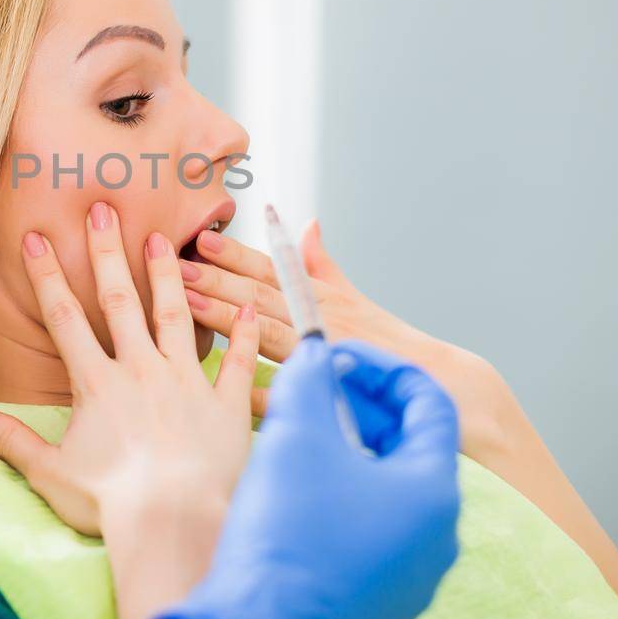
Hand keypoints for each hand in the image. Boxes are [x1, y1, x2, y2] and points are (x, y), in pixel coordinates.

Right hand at [0, 201, 260, 618]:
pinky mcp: (226, 405)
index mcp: (97, 385)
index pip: (66, 318)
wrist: (174, 521)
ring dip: (170, 276)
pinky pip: (237, 362)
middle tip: (105, 210)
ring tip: (166, 239)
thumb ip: (9, 440)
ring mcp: (187, 382)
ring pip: (177, 316)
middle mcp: (141, 370)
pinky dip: (243, 333)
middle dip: (109, 254)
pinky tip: (249, 304)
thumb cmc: (110, 503)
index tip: (38, 237)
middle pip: (122, 300)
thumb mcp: (50, 472)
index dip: (49, 276)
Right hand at [152, 337, 461, 618]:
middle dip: (364, 409)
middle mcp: (439, 536)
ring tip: (307, 436)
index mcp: (434, 490)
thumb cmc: (286, 529)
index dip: (382, 367)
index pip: (429, 402)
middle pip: (412, 447)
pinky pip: (377, 535)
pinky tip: (305, 491)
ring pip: (394, 492)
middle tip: (318, 389)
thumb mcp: (295, 431)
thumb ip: (310, 377)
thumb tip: (317, 353)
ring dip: (356, 453)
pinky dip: (349, 500)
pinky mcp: (385, 602)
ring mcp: (415, 575)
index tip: (338, 354)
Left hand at [182, 219, 507, 456]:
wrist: (444, 386)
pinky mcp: (330, 395)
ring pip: (266, 332)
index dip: (234, 254)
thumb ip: (323, 264)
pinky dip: (260, 390)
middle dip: (215, 278)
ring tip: (185, 301)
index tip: (199, 237)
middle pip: (259, 296)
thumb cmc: (389, 343)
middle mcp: (320, 320)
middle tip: (173, 262)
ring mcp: (324, 355)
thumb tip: (306, 223)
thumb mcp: (354, 296)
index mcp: (321, 298)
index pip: (271, 271)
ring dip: (226, 316)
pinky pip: (288, 394)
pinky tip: (223, 385)